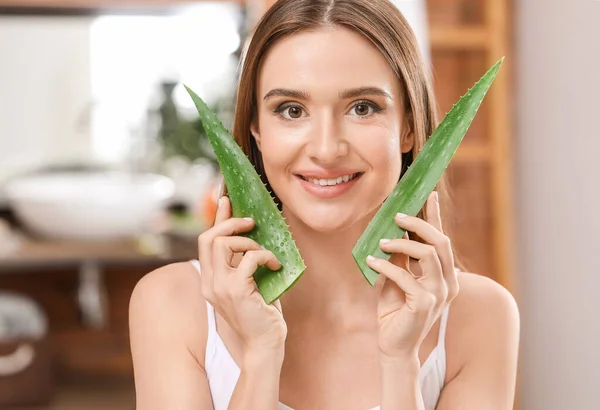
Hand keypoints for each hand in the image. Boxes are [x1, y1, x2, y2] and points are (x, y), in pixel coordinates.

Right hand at [198, 196, 286, 356]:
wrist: (264, 345)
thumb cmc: (261, 316)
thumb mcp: (250, 285)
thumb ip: (244, 264)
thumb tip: (254, 237)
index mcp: (210, 280)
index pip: (206, 242)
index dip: (216, 218)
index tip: (226, 199)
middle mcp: (209, 282)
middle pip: (208, 237)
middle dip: (229, 221)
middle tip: (251, 221)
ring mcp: (219, 286)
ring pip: (223, 243)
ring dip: (247, 241)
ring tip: (264, 253)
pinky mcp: (236, 290)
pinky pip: (248, 258)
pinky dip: (264, 256)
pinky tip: (275, 266)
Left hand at [366, 192, 458, 360]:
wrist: (393, 345)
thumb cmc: (395, 310)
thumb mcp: (398, 276)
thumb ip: (401, 256)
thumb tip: (396, 228)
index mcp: (445, 274)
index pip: (441, 239)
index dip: (435, 216)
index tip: (427, 194)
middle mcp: (448, 283)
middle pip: (441, 242)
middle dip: (419, 223)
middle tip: (396, 216)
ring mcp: (439, 294)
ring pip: (429, 254)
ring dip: (402, 244)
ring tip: (381, 243)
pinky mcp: (425, 304)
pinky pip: (406, 276)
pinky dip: (387, 266)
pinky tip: (372, 263)